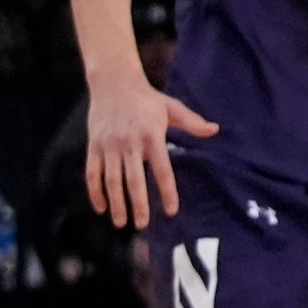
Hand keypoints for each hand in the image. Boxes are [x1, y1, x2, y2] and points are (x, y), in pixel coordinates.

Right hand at [83, 72, 218, 228]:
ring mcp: (110, 145)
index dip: (167, 191)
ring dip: (116, 203)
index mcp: (152, 135)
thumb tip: (215, 130)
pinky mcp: (94, 145)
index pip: (162, 169)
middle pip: (134, 179)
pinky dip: (95, 192)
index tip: (171, 211)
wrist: (114, 82)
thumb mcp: (171, 107)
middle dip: (138, 204)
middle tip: (142, 225)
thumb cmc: (147, 98)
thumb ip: (192, 123)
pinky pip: (92, 173)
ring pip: (111, 180)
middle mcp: (130, 142)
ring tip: (121, 222)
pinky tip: (101, 208)